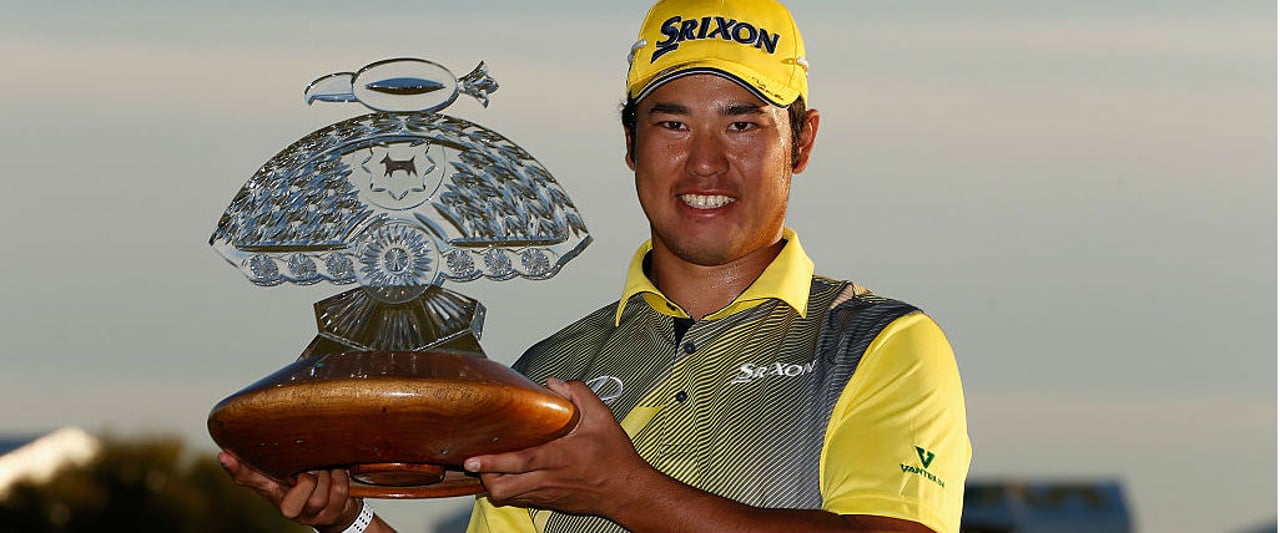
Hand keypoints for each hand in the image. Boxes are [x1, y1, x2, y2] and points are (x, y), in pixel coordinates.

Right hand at [218, 450, 361, 530]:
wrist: (336, 510)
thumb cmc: (312, 482)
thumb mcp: (296, 467)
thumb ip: (283, 453)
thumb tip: (266, 424)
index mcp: (272, 487)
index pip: (247, 478)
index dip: (235, 467)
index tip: (224, 454)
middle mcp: (285, 505)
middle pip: (296, 492)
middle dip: (310, 478)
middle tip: (313, 472)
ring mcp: (306, 514)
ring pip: (319, 494)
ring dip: (329, 476)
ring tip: (327, 472)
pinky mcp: (327, 517)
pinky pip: (338, 492)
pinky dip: (342, 479)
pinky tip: (337, 477)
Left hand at [463, 378, 654, 516]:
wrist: (627, 491)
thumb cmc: (615, 458)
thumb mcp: (603, 417)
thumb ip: (579, 394)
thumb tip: (555, 384)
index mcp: (559, 457)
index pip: (520, 462)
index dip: (493, 461)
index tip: (474, 459)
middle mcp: (549, 479)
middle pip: (504, 488)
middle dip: (485, 476)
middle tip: (476, 461)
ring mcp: (547, 494)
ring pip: (508, 497)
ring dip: (495, 483)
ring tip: (489, 468)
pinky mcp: (549, 502)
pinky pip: (520, 500)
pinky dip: (510, 490)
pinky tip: (510, 476)